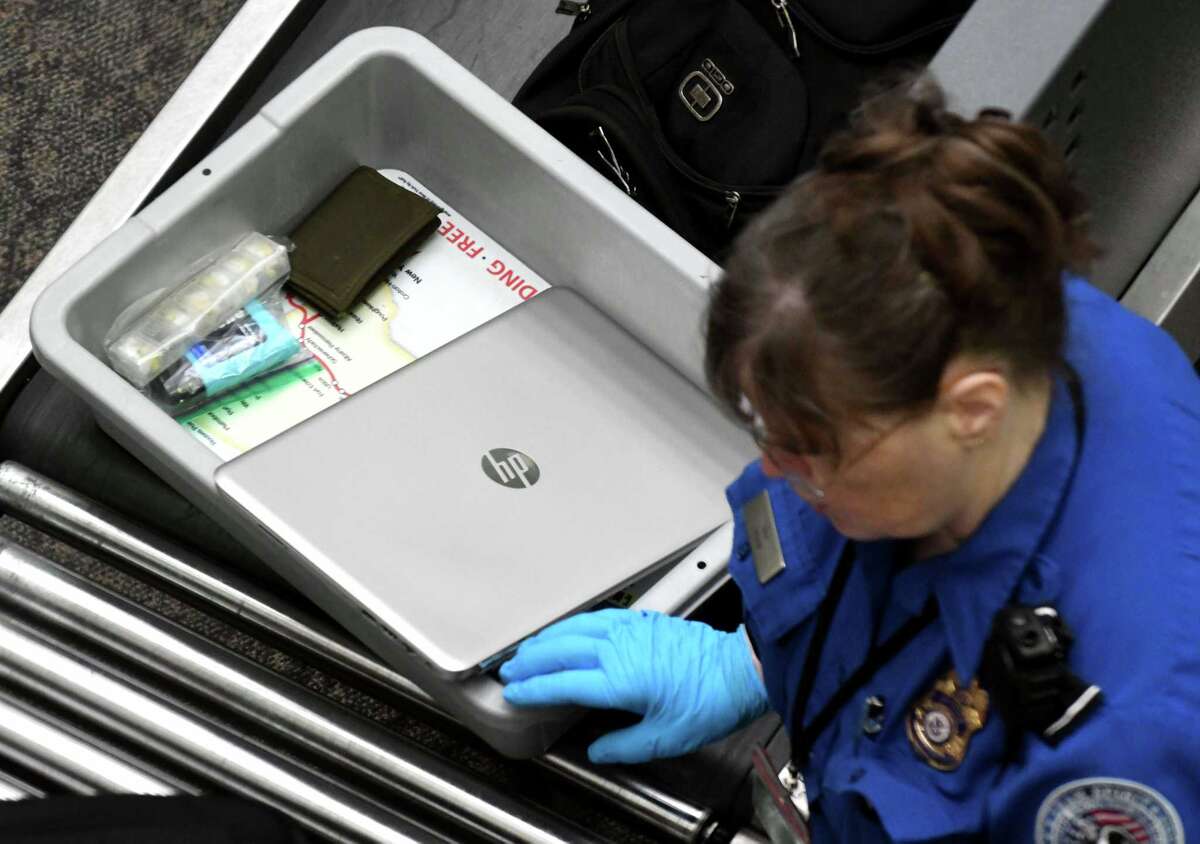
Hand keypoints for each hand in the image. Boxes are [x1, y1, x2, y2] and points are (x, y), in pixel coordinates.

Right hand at [500, 608, 768, 763]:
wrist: (739, 668)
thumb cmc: (710, 702)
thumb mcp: (665, 738)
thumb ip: (624, 745)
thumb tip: (598, 749)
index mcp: (619, 680)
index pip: (561, 683)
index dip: (532, 689)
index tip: (513, 693)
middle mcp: (619, 649)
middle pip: (560, 650)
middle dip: (529, 660)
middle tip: (510, 669)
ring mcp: (630, 630)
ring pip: (575, 628)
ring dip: (547, 638)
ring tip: (529, 648)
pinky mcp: (643, 620)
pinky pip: (596, 617)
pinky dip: (572, 624)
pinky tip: (568, 629)